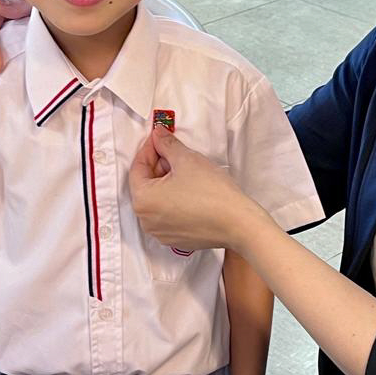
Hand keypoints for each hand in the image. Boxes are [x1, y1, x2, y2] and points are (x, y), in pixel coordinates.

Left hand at [128, 128, 263, 251]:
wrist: (238, 223)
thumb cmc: (212, 191)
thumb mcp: (187, 159)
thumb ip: (167, 144)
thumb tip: (158, 134)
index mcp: (143, 200)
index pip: (137, 168)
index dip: (149, 149)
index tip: (160, 139)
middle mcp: (146, 220)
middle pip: (145, 186)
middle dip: (158, 167)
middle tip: (175, 153)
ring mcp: (160, 233)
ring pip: (156, 201)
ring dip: (166, 184)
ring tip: (186, 172)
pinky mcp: (175, 240)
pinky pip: (167, 215)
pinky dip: (173, 201)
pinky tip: (190, 192)